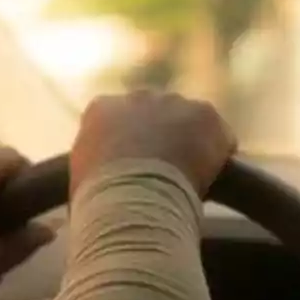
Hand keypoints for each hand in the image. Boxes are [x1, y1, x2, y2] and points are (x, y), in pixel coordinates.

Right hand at [70, 90, 235, 196]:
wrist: (131, 200)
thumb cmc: (99, 203)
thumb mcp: (80, 182)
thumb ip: (93, 169)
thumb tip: (93, 186)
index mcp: (102, 110)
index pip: (120, 121)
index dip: (132, 146)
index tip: (137, 170)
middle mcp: (137, 96)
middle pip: (157, 114)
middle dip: (164, 138)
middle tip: (168, 175)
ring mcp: (174, 102)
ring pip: (190, 122)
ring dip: (193, 144)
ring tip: (191, 180)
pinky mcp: (205, 114)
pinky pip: (220, 135)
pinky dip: (220, 155)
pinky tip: (214, 179)